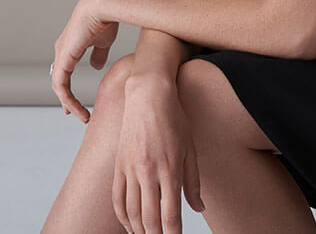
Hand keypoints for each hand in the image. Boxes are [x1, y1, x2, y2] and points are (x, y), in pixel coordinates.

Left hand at [51, 0, 121, 122]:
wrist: (103, 7)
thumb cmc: (106, 19)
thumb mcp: (103, 41)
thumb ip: (98, 54)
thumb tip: (95, 67)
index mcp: (70, 46)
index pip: (64, 70)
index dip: (68, 87)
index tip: (75, 102)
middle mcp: (62, 51)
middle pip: (59, 80)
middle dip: (65, 98)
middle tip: (71, 112)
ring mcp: (61, 55)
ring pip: (59, 86)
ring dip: (68, 102)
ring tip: (79, 115)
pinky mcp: (63, 60)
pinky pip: (60, 86)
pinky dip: (68, 99)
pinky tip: (76, 107)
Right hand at [114, 77, 205, 233]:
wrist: (148, 95)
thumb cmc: (173, 119)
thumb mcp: (190, 149)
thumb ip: (193, 181)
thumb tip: (198, 207)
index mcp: (169, 169)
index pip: (170, 215)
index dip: (173, 233)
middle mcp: (148, 172)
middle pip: (149, 218)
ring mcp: (130, 169)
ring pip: (131, 212)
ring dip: (139, 230)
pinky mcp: (118, 165)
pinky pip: (117, 198)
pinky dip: (122, 216)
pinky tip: (129, 225)